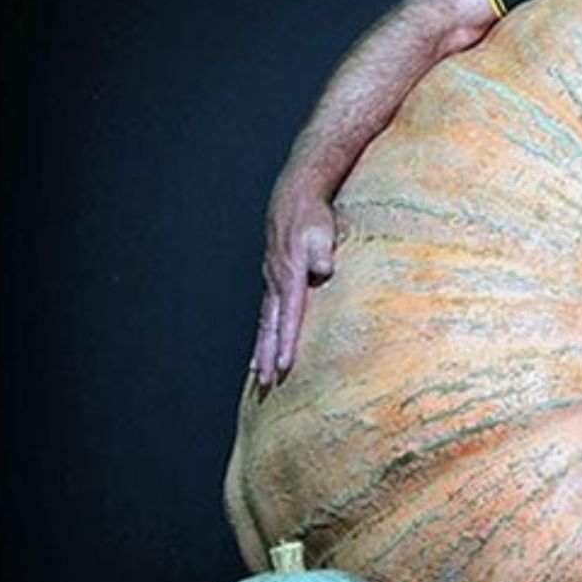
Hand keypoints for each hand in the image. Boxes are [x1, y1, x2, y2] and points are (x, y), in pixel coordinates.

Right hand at [252, 192, 336, 385]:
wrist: (293, 199)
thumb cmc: (312, 217)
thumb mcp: (322, 231)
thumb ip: (323, 252)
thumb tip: (324, 270)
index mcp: (289, 274)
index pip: (290, 315)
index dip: (287, 341)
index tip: (284, 364)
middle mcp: (275, 282)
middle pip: (270, 325)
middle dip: (267, 354)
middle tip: (266, 382)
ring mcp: (271, 282)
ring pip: (264, 322)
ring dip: (261, 348)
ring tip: (258, 374)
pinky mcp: (272, 280)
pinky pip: (266, 312)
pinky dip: (263, 332)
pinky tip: (261, 346)